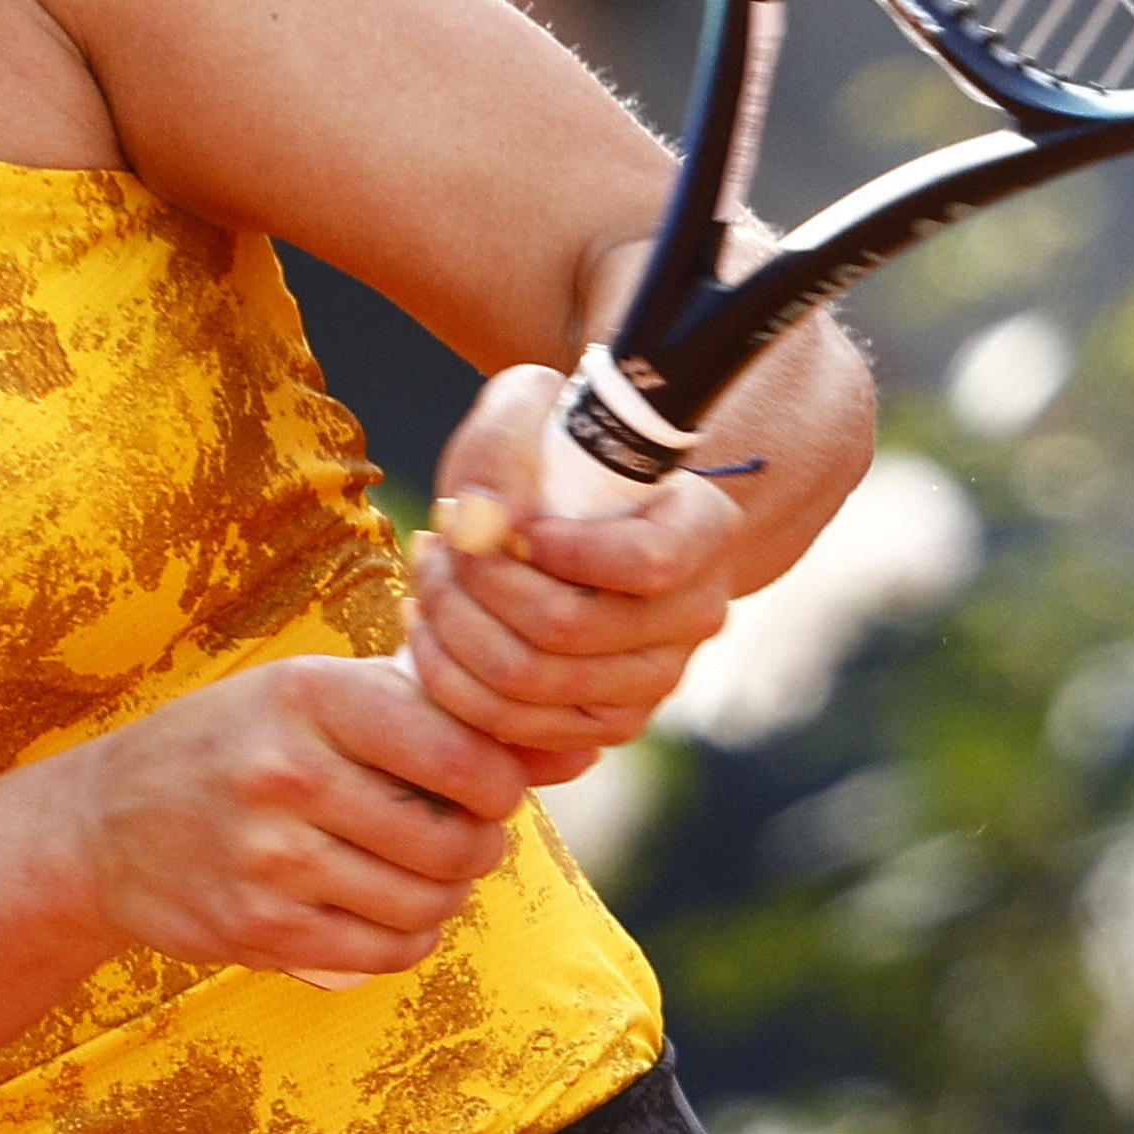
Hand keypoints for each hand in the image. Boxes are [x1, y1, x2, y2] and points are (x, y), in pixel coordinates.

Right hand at [53, 656, 529, 977]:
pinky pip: (387, 950)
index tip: (486, 785)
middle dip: (479, 846)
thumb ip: (438, 716)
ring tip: (419, 870)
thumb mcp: (317, 697)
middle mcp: (286, 774)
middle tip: (460, 835)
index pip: (460, 750)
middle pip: (455, 838)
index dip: (501, 780)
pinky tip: (385, 908)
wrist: (103, 825)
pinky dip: (408, 936)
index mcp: (309, 697)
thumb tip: (575, 751)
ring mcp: (269, 858)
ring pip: (428, 900)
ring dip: (446, 894)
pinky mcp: (260, 928)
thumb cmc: (236, 745)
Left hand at [402, 363, 746, 781]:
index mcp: (706, 529)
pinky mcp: (608, 722)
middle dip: (476, 585)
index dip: (560, 550)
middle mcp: (697, 613)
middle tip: (437, 541)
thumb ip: (505, 442)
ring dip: (453, 631)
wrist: (582, 508)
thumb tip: (482, 521)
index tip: (512, 523)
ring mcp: (657, 679)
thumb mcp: (533, 406)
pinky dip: (454, 680)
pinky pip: (516, 727)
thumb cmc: (558, 451)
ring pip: (531, 685)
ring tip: (428, 576)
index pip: (648, 564)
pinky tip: (432, 625)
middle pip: (567, 631)